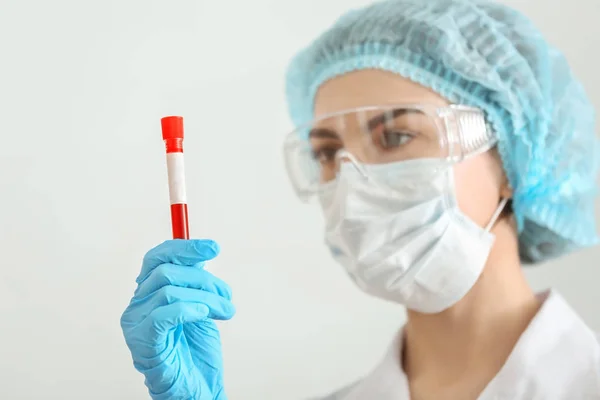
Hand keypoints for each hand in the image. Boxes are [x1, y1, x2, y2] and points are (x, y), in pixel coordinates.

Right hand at [120, 239, 234, 399]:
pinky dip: (188, 310)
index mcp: (149, 292)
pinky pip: (163, 316)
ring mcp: (136, 324)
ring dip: (206, 298)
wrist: (198, 388)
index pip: (158, 257)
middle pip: (166, 271)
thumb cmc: (197, 350)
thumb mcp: (201, 304)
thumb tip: (204, 251)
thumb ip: (196, 280)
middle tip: (226, 295)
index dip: (185, 247)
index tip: (214, 248)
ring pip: (170, 291)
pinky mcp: (144, 344)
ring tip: (225, 311)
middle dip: (204, 279)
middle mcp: (137, 305)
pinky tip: (204, 315)